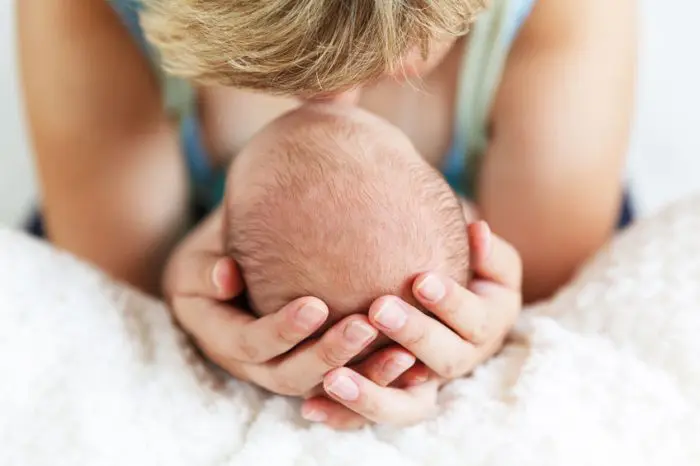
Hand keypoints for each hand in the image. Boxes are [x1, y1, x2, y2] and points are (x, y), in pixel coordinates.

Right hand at [162, 209, 416, 397]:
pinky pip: (347, 381)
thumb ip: (204, 267)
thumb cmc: (217, 251)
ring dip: (363, 374)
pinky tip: (410, 354)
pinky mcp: (316, 366)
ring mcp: (287, 368)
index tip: (317, 306)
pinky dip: (376, 373)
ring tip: (402, 352)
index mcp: (223, 339)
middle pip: (291, 376)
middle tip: (365, 327)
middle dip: (328, 355)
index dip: (282, 331)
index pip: (251, 345)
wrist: (235, 260)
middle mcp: (255, 365)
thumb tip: (225, 276)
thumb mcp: (197, 257)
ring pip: (325, 387)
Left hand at [300, 221, 522, 428]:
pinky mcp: (395, 397)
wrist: (446, 300)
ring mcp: (425, 385)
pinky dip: (343, 415)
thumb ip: (483, 250)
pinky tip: (310, 406)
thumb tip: (478, 229)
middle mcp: (458, 362)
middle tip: (379, 309)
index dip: (451, 303)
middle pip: (444, 360)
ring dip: (370, 393)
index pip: (473, 321)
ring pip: (406, 405)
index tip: (421, 279)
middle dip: (413, 334)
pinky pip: (372, 416)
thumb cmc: (465, 268)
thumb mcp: (485, 259)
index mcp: (486, 328)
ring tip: (334, 377)